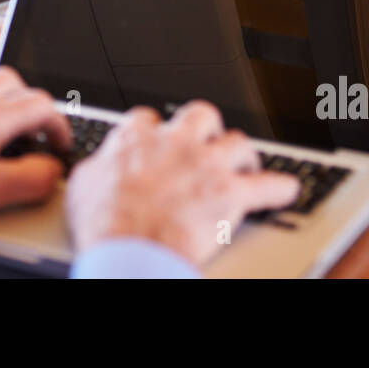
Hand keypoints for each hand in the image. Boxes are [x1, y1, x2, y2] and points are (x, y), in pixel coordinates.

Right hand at [65, 101, 300, 269]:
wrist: (129, 251)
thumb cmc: (104, 224)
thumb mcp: (82, 187)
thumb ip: (95, 168)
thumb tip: (94, 169)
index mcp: (137, 139)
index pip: (148, 120)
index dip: (156, 131)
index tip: (157, 141)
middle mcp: (176, 143)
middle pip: (201, 116)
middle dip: (207, 128)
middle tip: (207, 142)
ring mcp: (207, 165)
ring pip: (238, 143)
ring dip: (243, 154)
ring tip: (245, 163)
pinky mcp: (231, 194)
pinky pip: (267, 185)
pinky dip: (279, 188)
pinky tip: (287, 189)